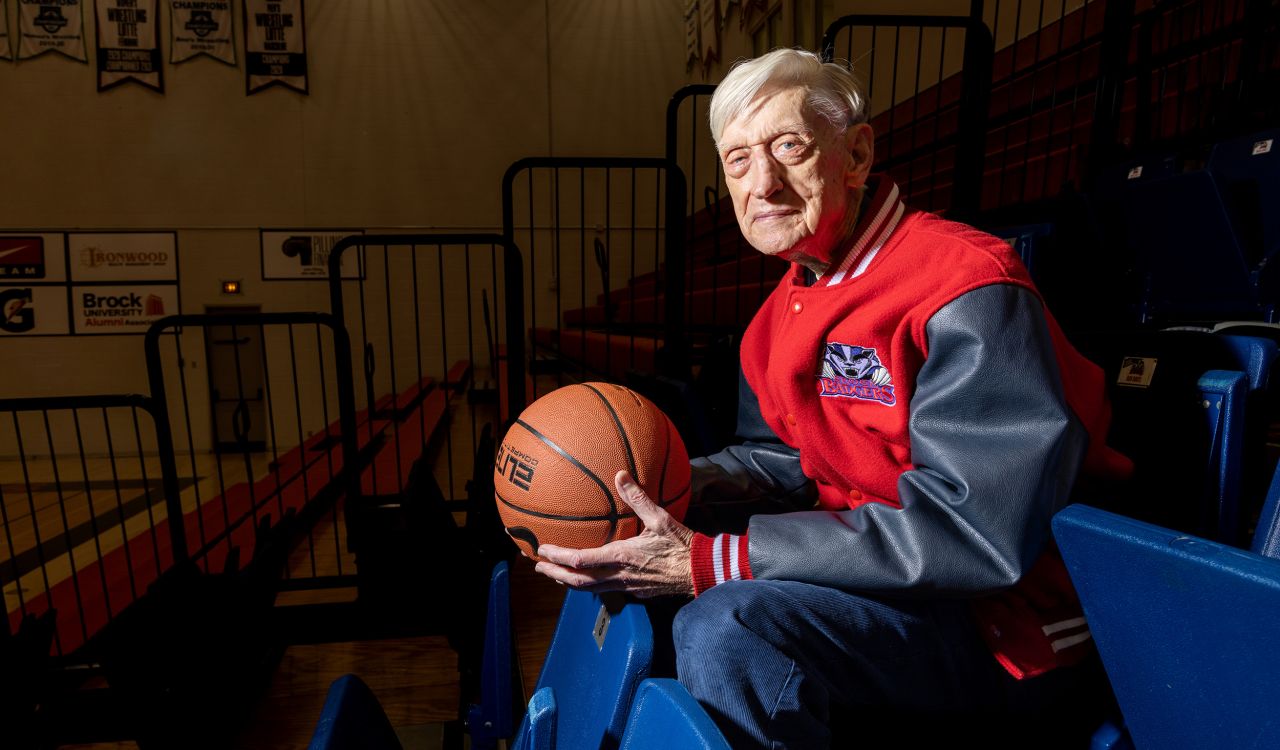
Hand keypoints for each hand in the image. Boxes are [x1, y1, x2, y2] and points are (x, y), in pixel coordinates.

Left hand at [534, 470, 694, 597]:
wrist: (701, 571)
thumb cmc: (682, 545)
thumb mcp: (660, 518)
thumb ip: (638, 498)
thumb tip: (620, 475)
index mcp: (622, 557)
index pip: (580, 561)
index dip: (558, 558)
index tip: (542, 550)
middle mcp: (619, 575)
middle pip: (578, 582)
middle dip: (555, 574)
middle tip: (538, 566)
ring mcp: (627, 587)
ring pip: (590, 589)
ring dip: (569, 582)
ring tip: (555, 574)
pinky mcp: (635, 592)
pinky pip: (605, 589)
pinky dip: (589, 584)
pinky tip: (587, 577)